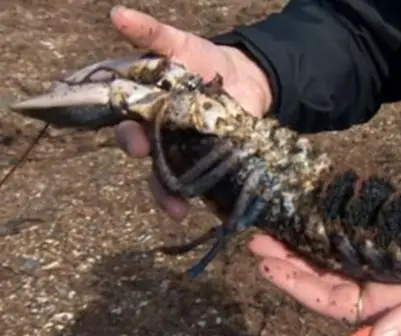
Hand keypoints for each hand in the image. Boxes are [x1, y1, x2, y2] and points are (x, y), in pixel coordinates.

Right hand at [108, 6, 271, 219]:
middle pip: (149, 159)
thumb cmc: (203, 60)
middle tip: (155, 171)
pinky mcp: (213, 160)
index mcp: (148, 111)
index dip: (128, 138)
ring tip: (177, 210)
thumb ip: (151, 33)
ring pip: (170, 179)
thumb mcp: (179, 44)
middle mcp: (162, 137)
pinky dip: (205, 197)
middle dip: (150, 170)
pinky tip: (208, 207)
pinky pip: (204, 182)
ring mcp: (187, 151)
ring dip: (169, 196)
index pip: (129, 128)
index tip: (135, 142)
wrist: (242, 75)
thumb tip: (117, 14)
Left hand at [248, 224, 400, 335]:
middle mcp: (379, 285)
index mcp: (390, 305)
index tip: (267, 265)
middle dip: (289, 261)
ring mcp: (381, 260)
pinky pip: (351, 233)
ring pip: (331, 254)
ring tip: (271, 224)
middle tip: (256, 238)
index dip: (299, 286)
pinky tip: (309, 210)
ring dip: (301, 241)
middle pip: (323, 277)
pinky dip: (328, 223)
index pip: (333, 301)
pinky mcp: (388, 238)